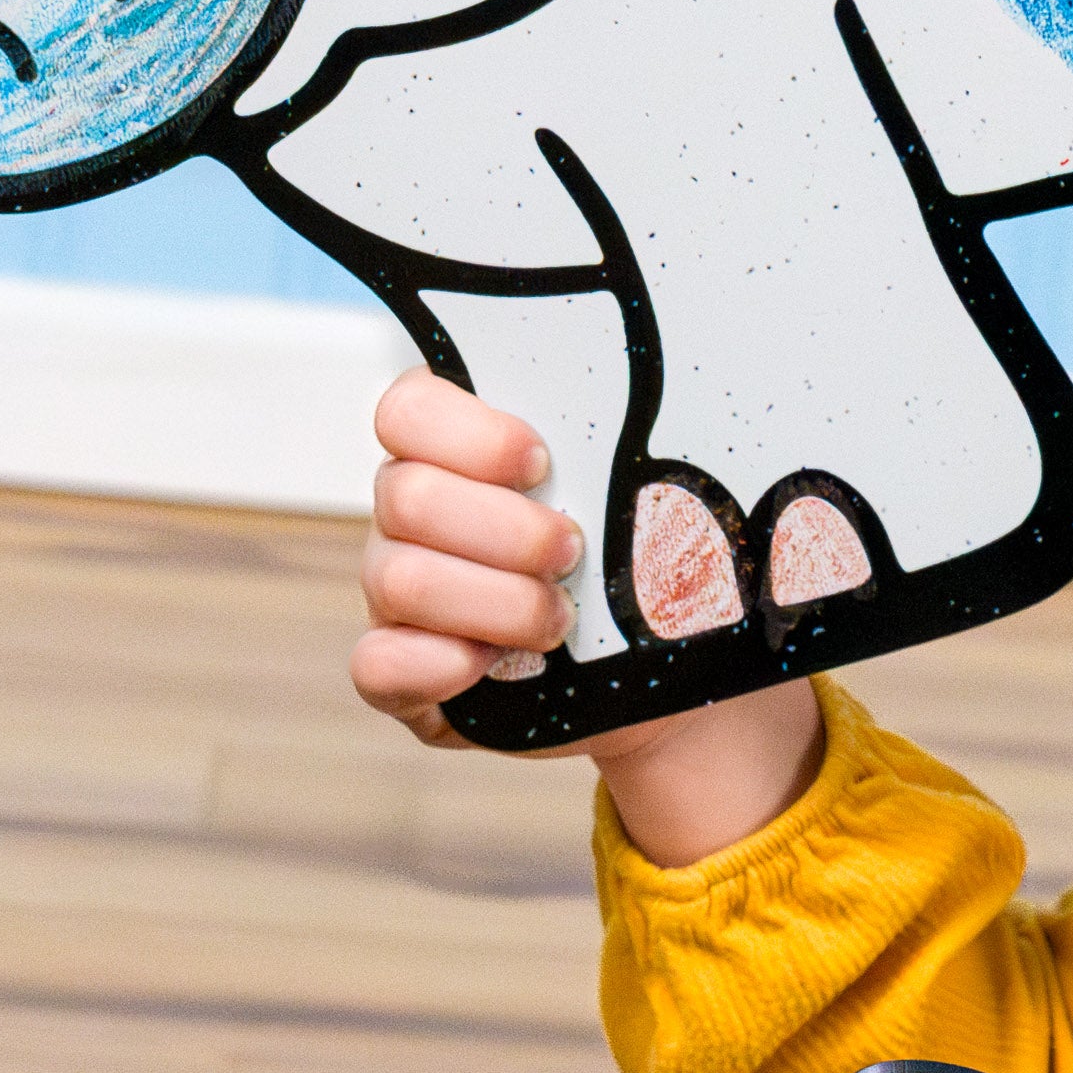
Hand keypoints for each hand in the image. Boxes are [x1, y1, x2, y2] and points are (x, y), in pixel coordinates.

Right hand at [351, 368, 820, 857]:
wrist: (655, 668)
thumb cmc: (643, 566)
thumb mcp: (651, 499)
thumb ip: (634, 447)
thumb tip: (694, 401)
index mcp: (457, 454)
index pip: (409, 408)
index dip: (468, 435)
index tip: (542, 462)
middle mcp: (411, 516)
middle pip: (404, 496)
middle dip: (506, 530)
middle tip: (573, 553)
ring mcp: (397, 594)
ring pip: (399, 579)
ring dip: (496, 602)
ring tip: (562, 621)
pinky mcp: (402, 672)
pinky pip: (377, 666)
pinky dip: (439, 666)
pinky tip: (494, 666)